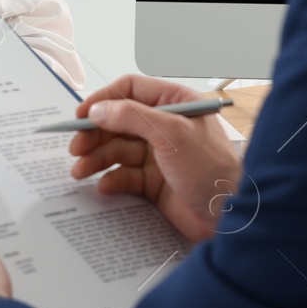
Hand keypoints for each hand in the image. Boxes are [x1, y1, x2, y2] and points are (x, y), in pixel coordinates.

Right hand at [68, 74, 241, 242]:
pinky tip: (104, 186)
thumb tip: (98, 109)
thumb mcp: (172, 135)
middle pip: (118, 121)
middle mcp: (166, 126)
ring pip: (118, 150)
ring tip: (80, 171)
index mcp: (175, 104)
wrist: (230, 217)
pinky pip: (125, 176)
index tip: (80, 116)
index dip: (103, 101)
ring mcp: (160, 155)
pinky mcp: (155, 182)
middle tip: (76, 148)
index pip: (130, 90)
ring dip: (97, 159)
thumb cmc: (213, 170)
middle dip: (95, 134)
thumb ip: (132, 117)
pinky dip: (111, 179)